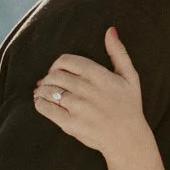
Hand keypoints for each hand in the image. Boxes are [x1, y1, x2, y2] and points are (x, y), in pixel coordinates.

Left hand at [33, 29, 149, 158]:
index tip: (58, 71)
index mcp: (98, 74)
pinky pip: (46, 108)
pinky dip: (40, 103)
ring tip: (43, 93)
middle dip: (48, 78)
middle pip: (54, 75)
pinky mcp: (70, 123)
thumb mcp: (130, 77)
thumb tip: (110, 30)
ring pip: (48, 90)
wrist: (129, 140)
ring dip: (42, 90)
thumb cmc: (129, 106)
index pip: (65, 61)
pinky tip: (42, 103)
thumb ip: (118, 52)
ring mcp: (77, 106)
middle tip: (49, 83)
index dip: (57, 65)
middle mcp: (86, 89)